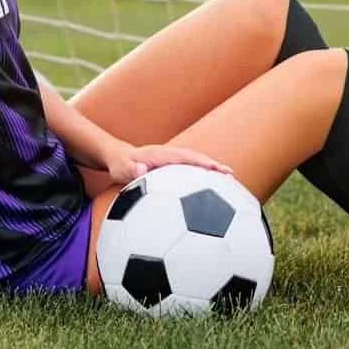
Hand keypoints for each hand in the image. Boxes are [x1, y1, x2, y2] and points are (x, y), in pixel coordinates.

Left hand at [107, 143, 233, 184]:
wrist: (117, 157)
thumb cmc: (119, 164)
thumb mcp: (121, 168)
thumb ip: (130, 169)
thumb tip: (141, 170)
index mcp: (162, 155)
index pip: (187, 157)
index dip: (203, 163)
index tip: (218, 169)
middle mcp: (170, 156)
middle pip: (196, 160)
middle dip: (214, 167)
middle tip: (231, 176)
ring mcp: (172, 162)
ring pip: (195, 165)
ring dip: (211, 172)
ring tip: (229, 183)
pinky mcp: (171, 169)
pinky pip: (189, 172)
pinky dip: (201, 178)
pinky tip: (210, 192)